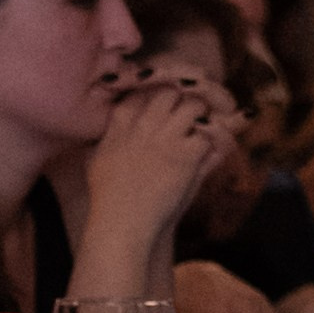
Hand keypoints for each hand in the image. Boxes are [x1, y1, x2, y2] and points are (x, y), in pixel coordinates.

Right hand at [90, 71, 239, 239]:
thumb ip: (107, 138)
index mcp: (121, 121)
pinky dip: (216, 138)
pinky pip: (210, 132)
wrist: (121, 224)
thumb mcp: (97, 160)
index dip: (159, 93)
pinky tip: (212, 148)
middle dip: (183, 99)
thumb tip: (110, 125)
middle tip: (192, 113)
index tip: (168, 105)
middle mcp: (143, 123)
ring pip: (194, 105)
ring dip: (202, 116)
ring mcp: (165, 137)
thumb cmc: (107, 198)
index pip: (144, 88)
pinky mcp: (186, 155)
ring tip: (203, 129)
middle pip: (171, 90)